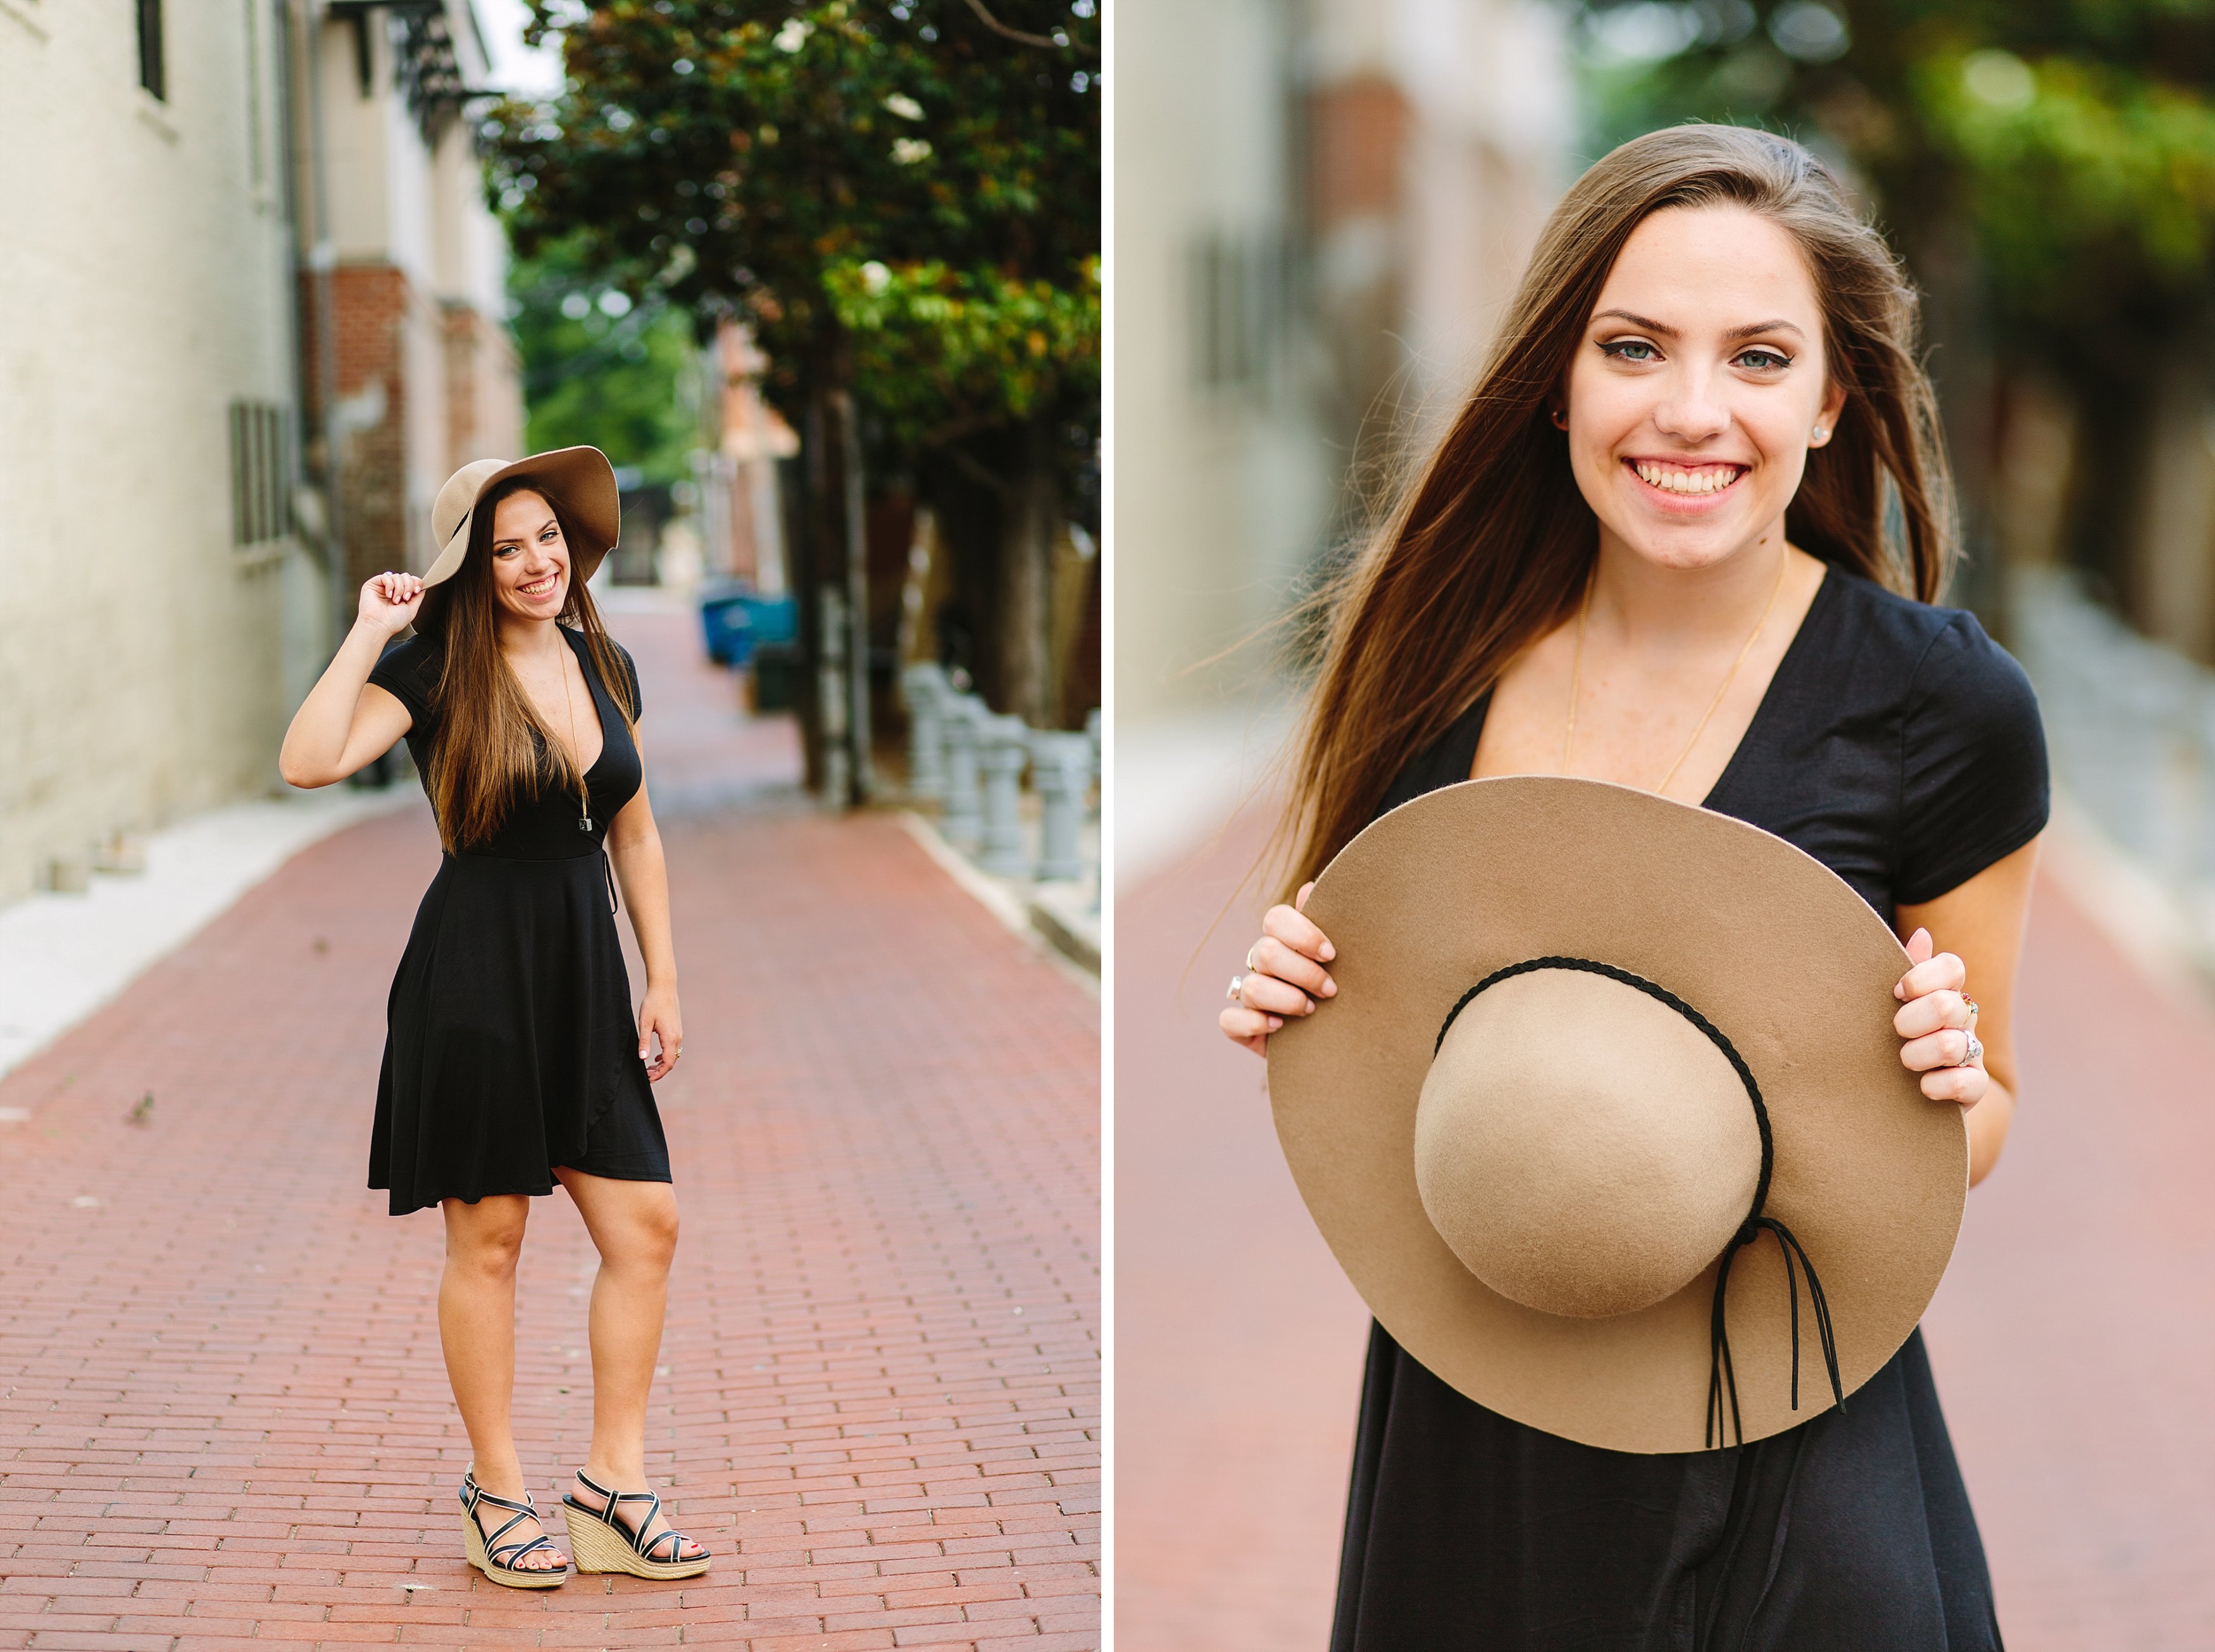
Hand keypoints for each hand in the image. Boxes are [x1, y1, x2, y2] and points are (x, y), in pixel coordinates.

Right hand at [358, 571, 424, 635]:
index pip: (412, 581)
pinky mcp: (373, 584)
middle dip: (409, 586)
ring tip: (395, 600)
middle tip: (405, 598)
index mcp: (402, 595)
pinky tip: (388, 595)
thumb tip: (422, 586)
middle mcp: (393, 589)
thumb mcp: (412, 609)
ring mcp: (383, 586)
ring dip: (400, 589)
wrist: (379, 626)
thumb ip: (418, 596)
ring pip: (397, 576)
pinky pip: (386, 577)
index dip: (416, 582)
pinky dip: (390, 585)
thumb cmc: (393, 621)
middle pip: (406, 576)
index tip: (416, 591)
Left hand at [638, 985, 682, 1081]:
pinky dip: (665, 1056)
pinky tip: (655, 1057)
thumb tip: (643, 1059)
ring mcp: (679, 1033)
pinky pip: (673, 1048)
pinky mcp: (677, 1029)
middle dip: (659, 1072)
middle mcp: (677, 1037)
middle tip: (646, 1076)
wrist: (664, 988)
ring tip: (648, 1069)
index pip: (667, 1063)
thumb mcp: (644, 1023)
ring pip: (673, 1056)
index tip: (647, 1079)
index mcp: (670, 1038)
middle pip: (671, 1062)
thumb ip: (644, 1042)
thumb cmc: (652, 1003)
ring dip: (662, 1064)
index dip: (658, 1074)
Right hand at [1219, 882, 1337, 1056]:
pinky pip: (1229, 1019)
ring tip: (1311, 1011)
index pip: (1276, 919)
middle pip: (1266, 952)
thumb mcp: (1341, 962)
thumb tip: (1310, 888)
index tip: (1331, 954)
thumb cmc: (1341, 995)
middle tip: (1330, 989)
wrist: (1338, 1041)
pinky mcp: (1239, 1026)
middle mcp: (1261, 964)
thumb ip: (1328, 925)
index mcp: (1283, 941)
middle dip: (1303, 973)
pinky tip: (1281, 1028)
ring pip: (1252, 987)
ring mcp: (1248, 995)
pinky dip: (1255, 1023)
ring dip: (1287, 999)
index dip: (1302, 934)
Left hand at [1893, 926, 1984, 1107]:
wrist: (1906, 1092)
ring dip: (1917, 1055)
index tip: (1897, 993)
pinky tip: (1922, 1086)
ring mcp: (1972, 1052)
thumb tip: (1921, 935)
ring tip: (1905, 1061)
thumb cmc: (1895, 1037)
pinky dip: (1936, 1086)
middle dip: (1910, 1020)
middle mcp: (1963, 1018)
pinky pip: (1965, 1083)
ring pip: (1950, 1045)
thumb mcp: (1894, 1004)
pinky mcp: (1975, 1085)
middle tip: (1896, 1031)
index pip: (1951, 967)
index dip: (1921, 978)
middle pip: (1945, 1005)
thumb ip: (1905, 971)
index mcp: (1944, 991)